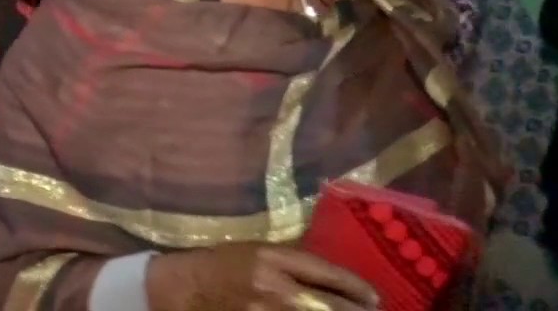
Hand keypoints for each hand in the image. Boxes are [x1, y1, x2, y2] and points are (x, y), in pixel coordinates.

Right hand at [148, 243, 377, 310]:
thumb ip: (294, 263)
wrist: (184, 287)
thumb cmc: (223, 264)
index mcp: (273, 259)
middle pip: (330, 305)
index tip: (374, 298)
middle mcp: (273, 287)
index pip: (327, 273)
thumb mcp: (259, 252)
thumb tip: (336, 281)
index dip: (356, 287)